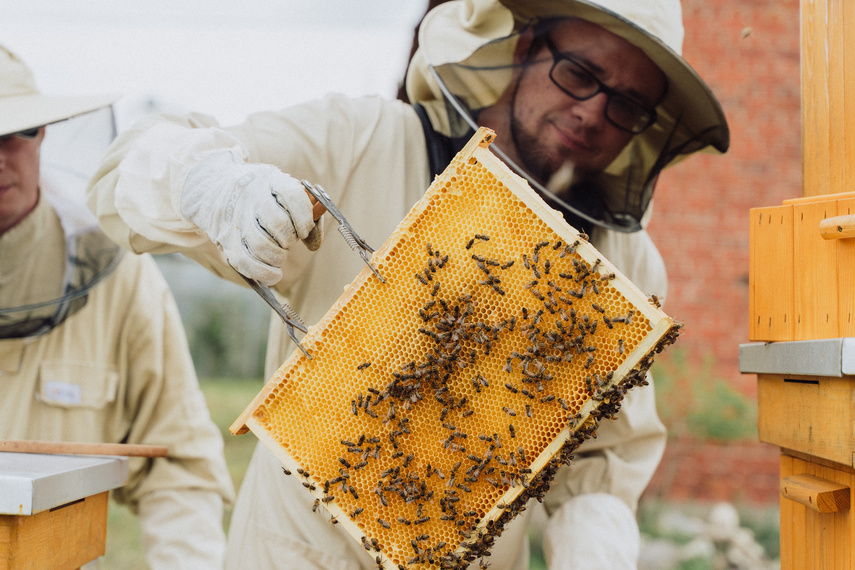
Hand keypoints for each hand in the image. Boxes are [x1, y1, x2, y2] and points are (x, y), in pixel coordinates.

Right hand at [180, 150, 322, 284]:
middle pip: (278, 224)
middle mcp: (249, 196)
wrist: (213, 187)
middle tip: (287, 242)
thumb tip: (315, 243)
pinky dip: (265, 273)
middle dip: (290, 239)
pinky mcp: (225, 239)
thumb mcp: (280, 188)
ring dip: (278, 257)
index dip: (304, 218)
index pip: (292, 196)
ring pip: (262, 246)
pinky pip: (245, 262)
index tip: (304, 230)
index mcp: (268, 179)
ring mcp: (234, 218)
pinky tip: (273, 274)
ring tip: (279, 255)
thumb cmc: (259, 192)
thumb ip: (303, 211)